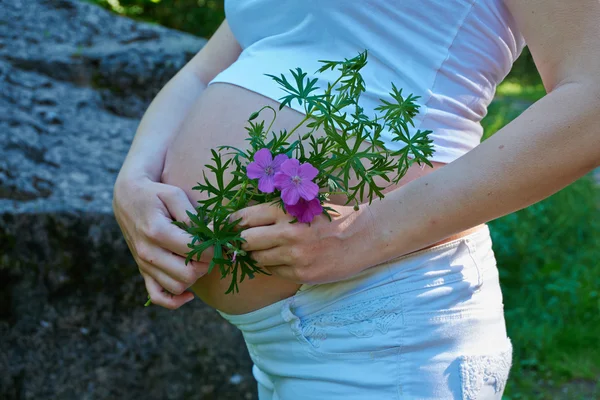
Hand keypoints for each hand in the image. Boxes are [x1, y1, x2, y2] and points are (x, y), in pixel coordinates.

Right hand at [113, 173, 211, 308]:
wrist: (127, 197)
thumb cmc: (155, 193)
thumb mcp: (175, 195)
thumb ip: (192, 217)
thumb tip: (210, 236)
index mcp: (156, 231)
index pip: (194, 251)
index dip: (214, 249)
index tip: (220, 241)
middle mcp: (147, 252)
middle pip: (188, 274)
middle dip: (206, 265)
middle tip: (211, 251)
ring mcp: (143, 264)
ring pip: (177, 287)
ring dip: (194, 278)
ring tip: (198, 260)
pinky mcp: (142, 271)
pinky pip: (158, 296)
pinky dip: (175, 300)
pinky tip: (189, 292)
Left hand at [230, 202, 376, 283]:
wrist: (363, 236)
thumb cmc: (333, 217)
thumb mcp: (305, 204)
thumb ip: (278, 209)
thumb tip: (244, 217)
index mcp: (286, 211)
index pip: (244, 218)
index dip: (232, 223)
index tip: (227, 227)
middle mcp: (287, 233)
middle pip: (245, 241)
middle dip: (242, 241)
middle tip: (244, 240)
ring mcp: (294, 256)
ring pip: (258, 259)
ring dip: (259, 254)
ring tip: (271, 248)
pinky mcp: (301, 274)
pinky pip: (274, 272)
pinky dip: (276, 266)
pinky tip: (288, 258)